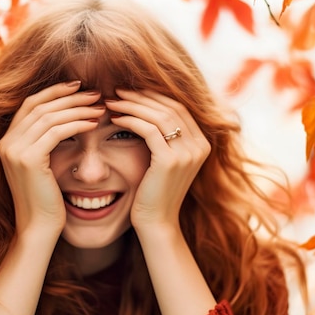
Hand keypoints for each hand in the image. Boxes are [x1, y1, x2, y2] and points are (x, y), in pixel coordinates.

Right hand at [0, 81, 102, 240]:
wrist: (38, 229)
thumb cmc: (46, 201)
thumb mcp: (42, 166)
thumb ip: (45, 142)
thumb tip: (67, 118)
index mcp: (7, 141)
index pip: (31, 105)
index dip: (55, 92)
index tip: (79, 86)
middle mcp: (7, 142)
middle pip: (40, 105)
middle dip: (69, 96)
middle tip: (95, 93)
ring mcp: (14, 150)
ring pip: (50, 116)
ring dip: (78, 108)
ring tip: (100, 106)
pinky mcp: (28, 159)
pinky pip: (57, 132)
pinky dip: (78, 124)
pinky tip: (94, 123)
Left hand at [106, 89, 210, 231]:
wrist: (157, 223)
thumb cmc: (155, 193)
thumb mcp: (165, 161)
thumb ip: (165, 137)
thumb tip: (146, 109)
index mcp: (202, 143)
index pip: (178, 107)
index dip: (153, 96)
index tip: (130, 92)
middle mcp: (200, 145)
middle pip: (169, 106)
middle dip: (141, 96)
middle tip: (117, 91)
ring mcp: (187, 153)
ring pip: (158, 115)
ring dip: (132, 105)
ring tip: (112, 102)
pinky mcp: (170, 160)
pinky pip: (148, 130)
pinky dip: (129, 120)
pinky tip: (114, 119)